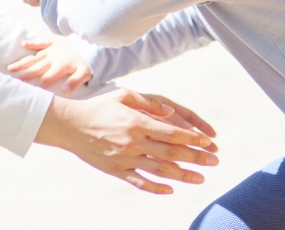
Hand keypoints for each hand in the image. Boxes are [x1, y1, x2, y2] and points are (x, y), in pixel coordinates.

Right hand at [8, 38, 92, 93]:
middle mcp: (53, 59)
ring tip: (11, 67)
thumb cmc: (88, 61)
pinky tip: (23, 44)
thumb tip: (64, 91)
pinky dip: (32, 43)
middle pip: (36, 68)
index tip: (26, 91)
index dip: (37, 86)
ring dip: (23, 62)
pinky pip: (41, 43)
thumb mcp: (86, 73)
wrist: (92, 43)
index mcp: (60, 67)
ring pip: (34, 57)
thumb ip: (75, 82)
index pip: (46, 79)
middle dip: (24, 74)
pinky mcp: (53, 43)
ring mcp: (52, 50)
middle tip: (12, 79)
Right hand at [34, 89, 218, 193]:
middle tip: (215, 162)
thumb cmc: (98, 106)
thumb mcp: (123, 95)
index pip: (172, 133)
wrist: (69, 125)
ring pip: (160, 171)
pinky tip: (171, 189)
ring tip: (201, 178)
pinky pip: (140, 182)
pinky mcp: (116, 170)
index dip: (193, 138)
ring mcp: (124, 159)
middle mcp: (133, 142)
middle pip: (171, 153)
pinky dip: (156, 188)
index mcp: (136, 122)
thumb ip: (148, 103)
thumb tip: (171, 112)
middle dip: (196, 158)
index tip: (209, 142)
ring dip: (183, 176)